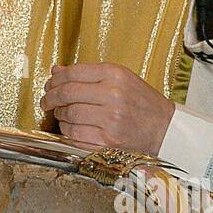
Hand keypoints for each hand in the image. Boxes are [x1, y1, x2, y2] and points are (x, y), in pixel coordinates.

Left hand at [39, 63, 175, 154]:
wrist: (166, 129)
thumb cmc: (143, 104)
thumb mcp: (121, 79)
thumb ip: (88, 74)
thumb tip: (56, 71)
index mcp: (115, 75)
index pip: (72, 73)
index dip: (55, 80)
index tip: (49, 85)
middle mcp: (112, 96)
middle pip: (67, 94)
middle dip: (50, 97)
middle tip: (46, 101)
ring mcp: (110, 120)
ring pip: (68, 115)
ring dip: (60, 115)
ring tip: (62, 114)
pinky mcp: (108, 141)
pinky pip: (75, 135)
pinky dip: (67, 131)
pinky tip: (71, 127)